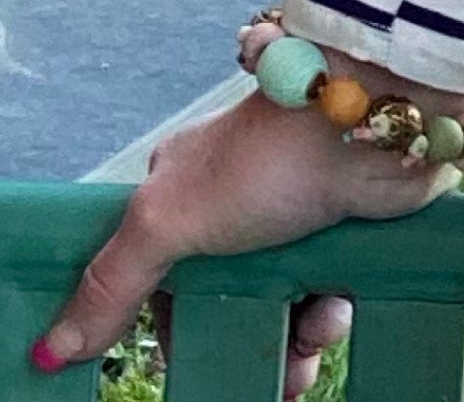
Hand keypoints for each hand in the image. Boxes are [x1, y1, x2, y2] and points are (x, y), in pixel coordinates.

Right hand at [35, 67, 463, 398]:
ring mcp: (292, 215)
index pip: (161, 276)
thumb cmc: (267, 157)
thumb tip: (51, 348)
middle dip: (243, 339)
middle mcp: (237, 200)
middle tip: (266, 375)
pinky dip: (328, 312)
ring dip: (293, 336)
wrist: (373, 126)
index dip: (175, 323)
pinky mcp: (341, 227)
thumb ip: (112, 283)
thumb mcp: (168, 220)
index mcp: (183, 187)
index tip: (190, 355)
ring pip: (280, 302)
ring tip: (306, 344)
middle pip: (225, 298)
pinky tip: (334, 311)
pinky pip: (326, 292)